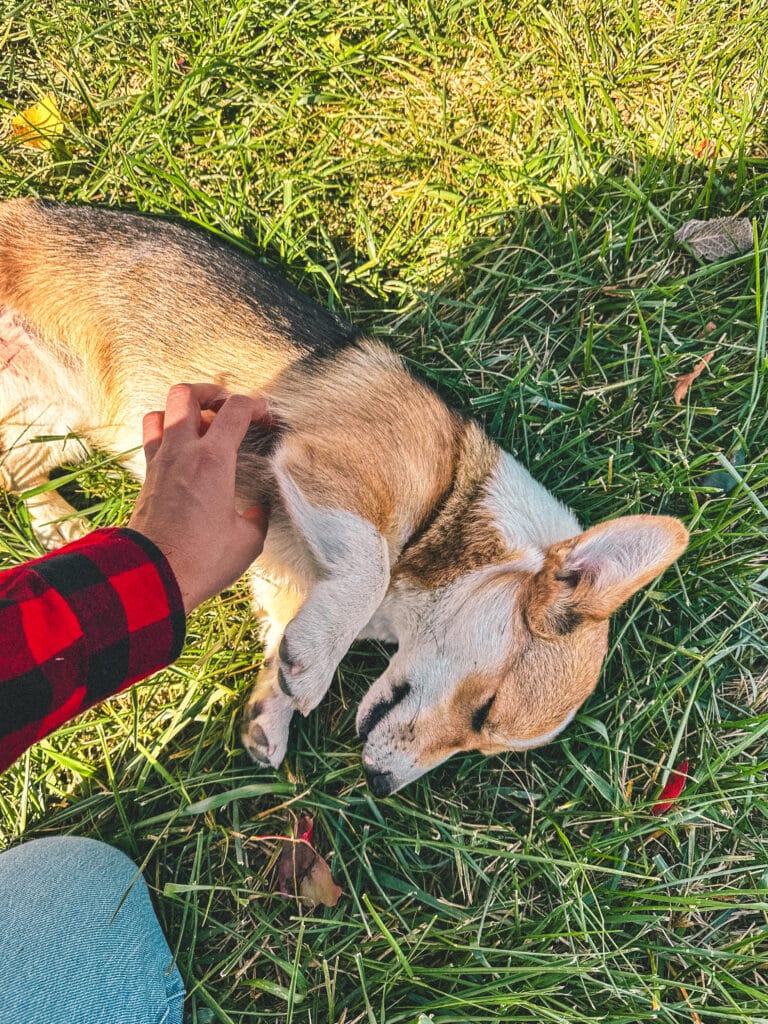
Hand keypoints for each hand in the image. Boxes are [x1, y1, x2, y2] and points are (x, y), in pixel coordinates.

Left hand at [128, 383, 269, 612]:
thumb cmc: (202, 559)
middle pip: (186, 394)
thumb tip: (260, 508)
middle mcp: (182, 452)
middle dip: (210, 392)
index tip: (267, 420)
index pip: (235, 409)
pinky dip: (166, 435)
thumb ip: (258, 516)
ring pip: (160, 412)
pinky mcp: (146, 479)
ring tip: (201, 428)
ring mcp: (159, 463)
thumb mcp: (247, 540)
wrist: (153, 578)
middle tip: (227, 408)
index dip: (257, 406)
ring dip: (181, 412)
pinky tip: (184, 455)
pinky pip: (151, 440)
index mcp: (213, 460)